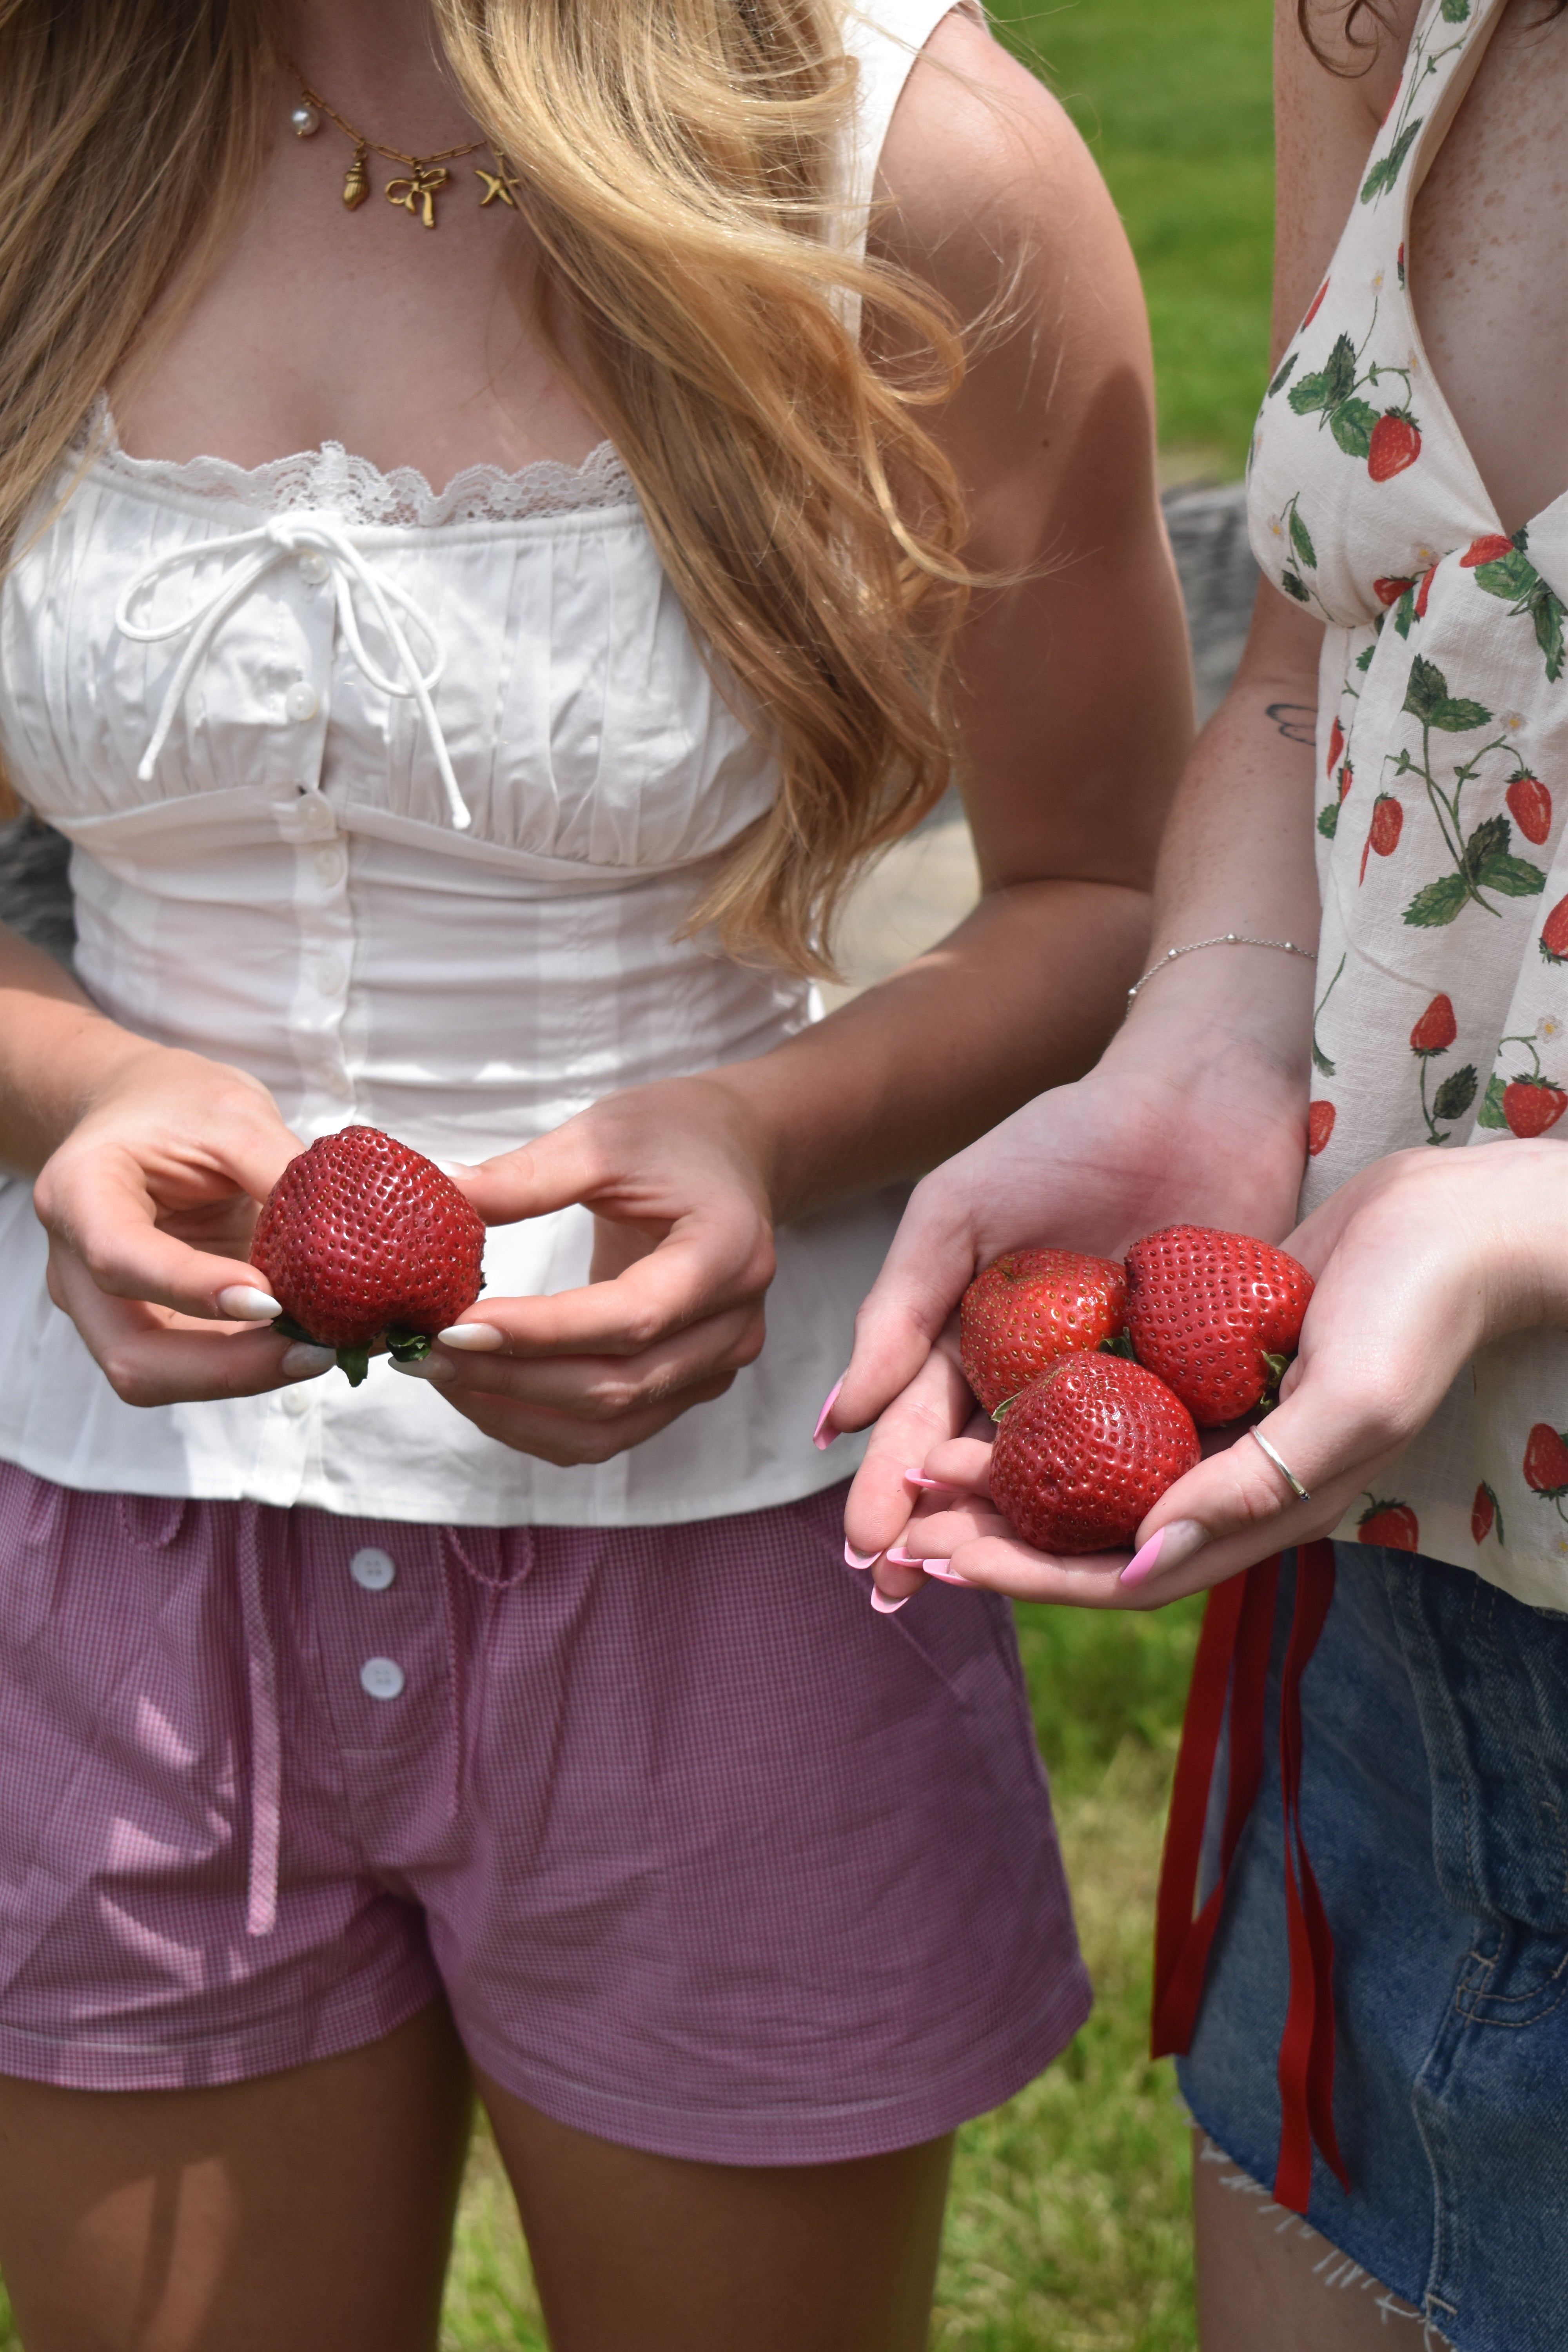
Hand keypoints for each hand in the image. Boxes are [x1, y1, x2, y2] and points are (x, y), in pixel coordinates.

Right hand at [34, 1044, 316, 1403]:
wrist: (142, 1113)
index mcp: (78, 1193)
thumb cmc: (178, 1104)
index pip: (122, 1259)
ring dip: (251, 1375)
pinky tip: (317, 1341)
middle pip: (134, 1356)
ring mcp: (108, 1306)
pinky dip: (256, 1362)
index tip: (272, 1298)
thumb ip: (279, 1172)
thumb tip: (353, 1241)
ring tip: (332, 1349)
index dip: (194, 1289)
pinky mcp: (151, 1323)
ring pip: (165, 1377)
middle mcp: (77, 1267)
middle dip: (229, 1369)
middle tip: (318, 1351)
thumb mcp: (233, 1114)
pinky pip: (197, 1364)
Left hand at [391, 1076, 776, 1465]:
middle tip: (423, 1355)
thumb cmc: (674, 1136)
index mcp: (728, 1255)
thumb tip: (440, 1193)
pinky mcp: (688, 1385)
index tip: (455, 1324)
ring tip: (441, 1375)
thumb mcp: (605, 1136)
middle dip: (511, 1379)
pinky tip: (482, 1390)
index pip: (630, 1317)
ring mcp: (716, 1366)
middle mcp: (734, 1325)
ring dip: (516, 1413)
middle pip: (617, 1387)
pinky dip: (538, 1422)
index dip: (540, 1332)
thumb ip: (527, 1176)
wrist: (734, 1155)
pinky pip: (609, 1432)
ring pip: (609, 1428)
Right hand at [839, 1048, 1307, 1570]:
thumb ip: (900, 1310)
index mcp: (975, 1343)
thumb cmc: (1063, 1136)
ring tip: (985, 1589)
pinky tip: (1107, 1554)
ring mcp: (1114, 1391)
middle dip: (940, 1536)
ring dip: (1020, 1540)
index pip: (919, 1430)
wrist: (1194, 1092)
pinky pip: (1156, 1461)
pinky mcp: (1193, 1391)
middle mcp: (1039, 1381)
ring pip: (1061, 1485)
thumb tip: (836, 1421)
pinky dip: (1127, 1507)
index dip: (889, 1491)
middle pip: (981, 1474)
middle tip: (901, 1594)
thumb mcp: (957, 1211)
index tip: (867, 1548)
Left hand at [876, 1138, 1567, 1607]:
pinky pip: (1120, 1408)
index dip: (1033, 1576)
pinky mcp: (1211, 1364)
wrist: (1458, 1222)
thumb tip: (1143, 1556)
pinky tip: (997, 1396)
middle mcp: (1234, 1478)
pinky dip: (1058, 1415)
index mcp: (1265, 1508)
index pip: (1126, 1571)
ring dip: (1016, 1478)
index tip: (942, 1560)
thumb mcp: (1347, 1405)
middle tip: (906, 1521)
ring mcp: (1220, 1421)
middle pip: (1095, 1531)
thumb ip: (1250, 1484)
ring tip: (930, 1463)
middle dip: (1001, 1536)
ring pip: (1097, 1472)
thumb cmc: (1421, 1309)